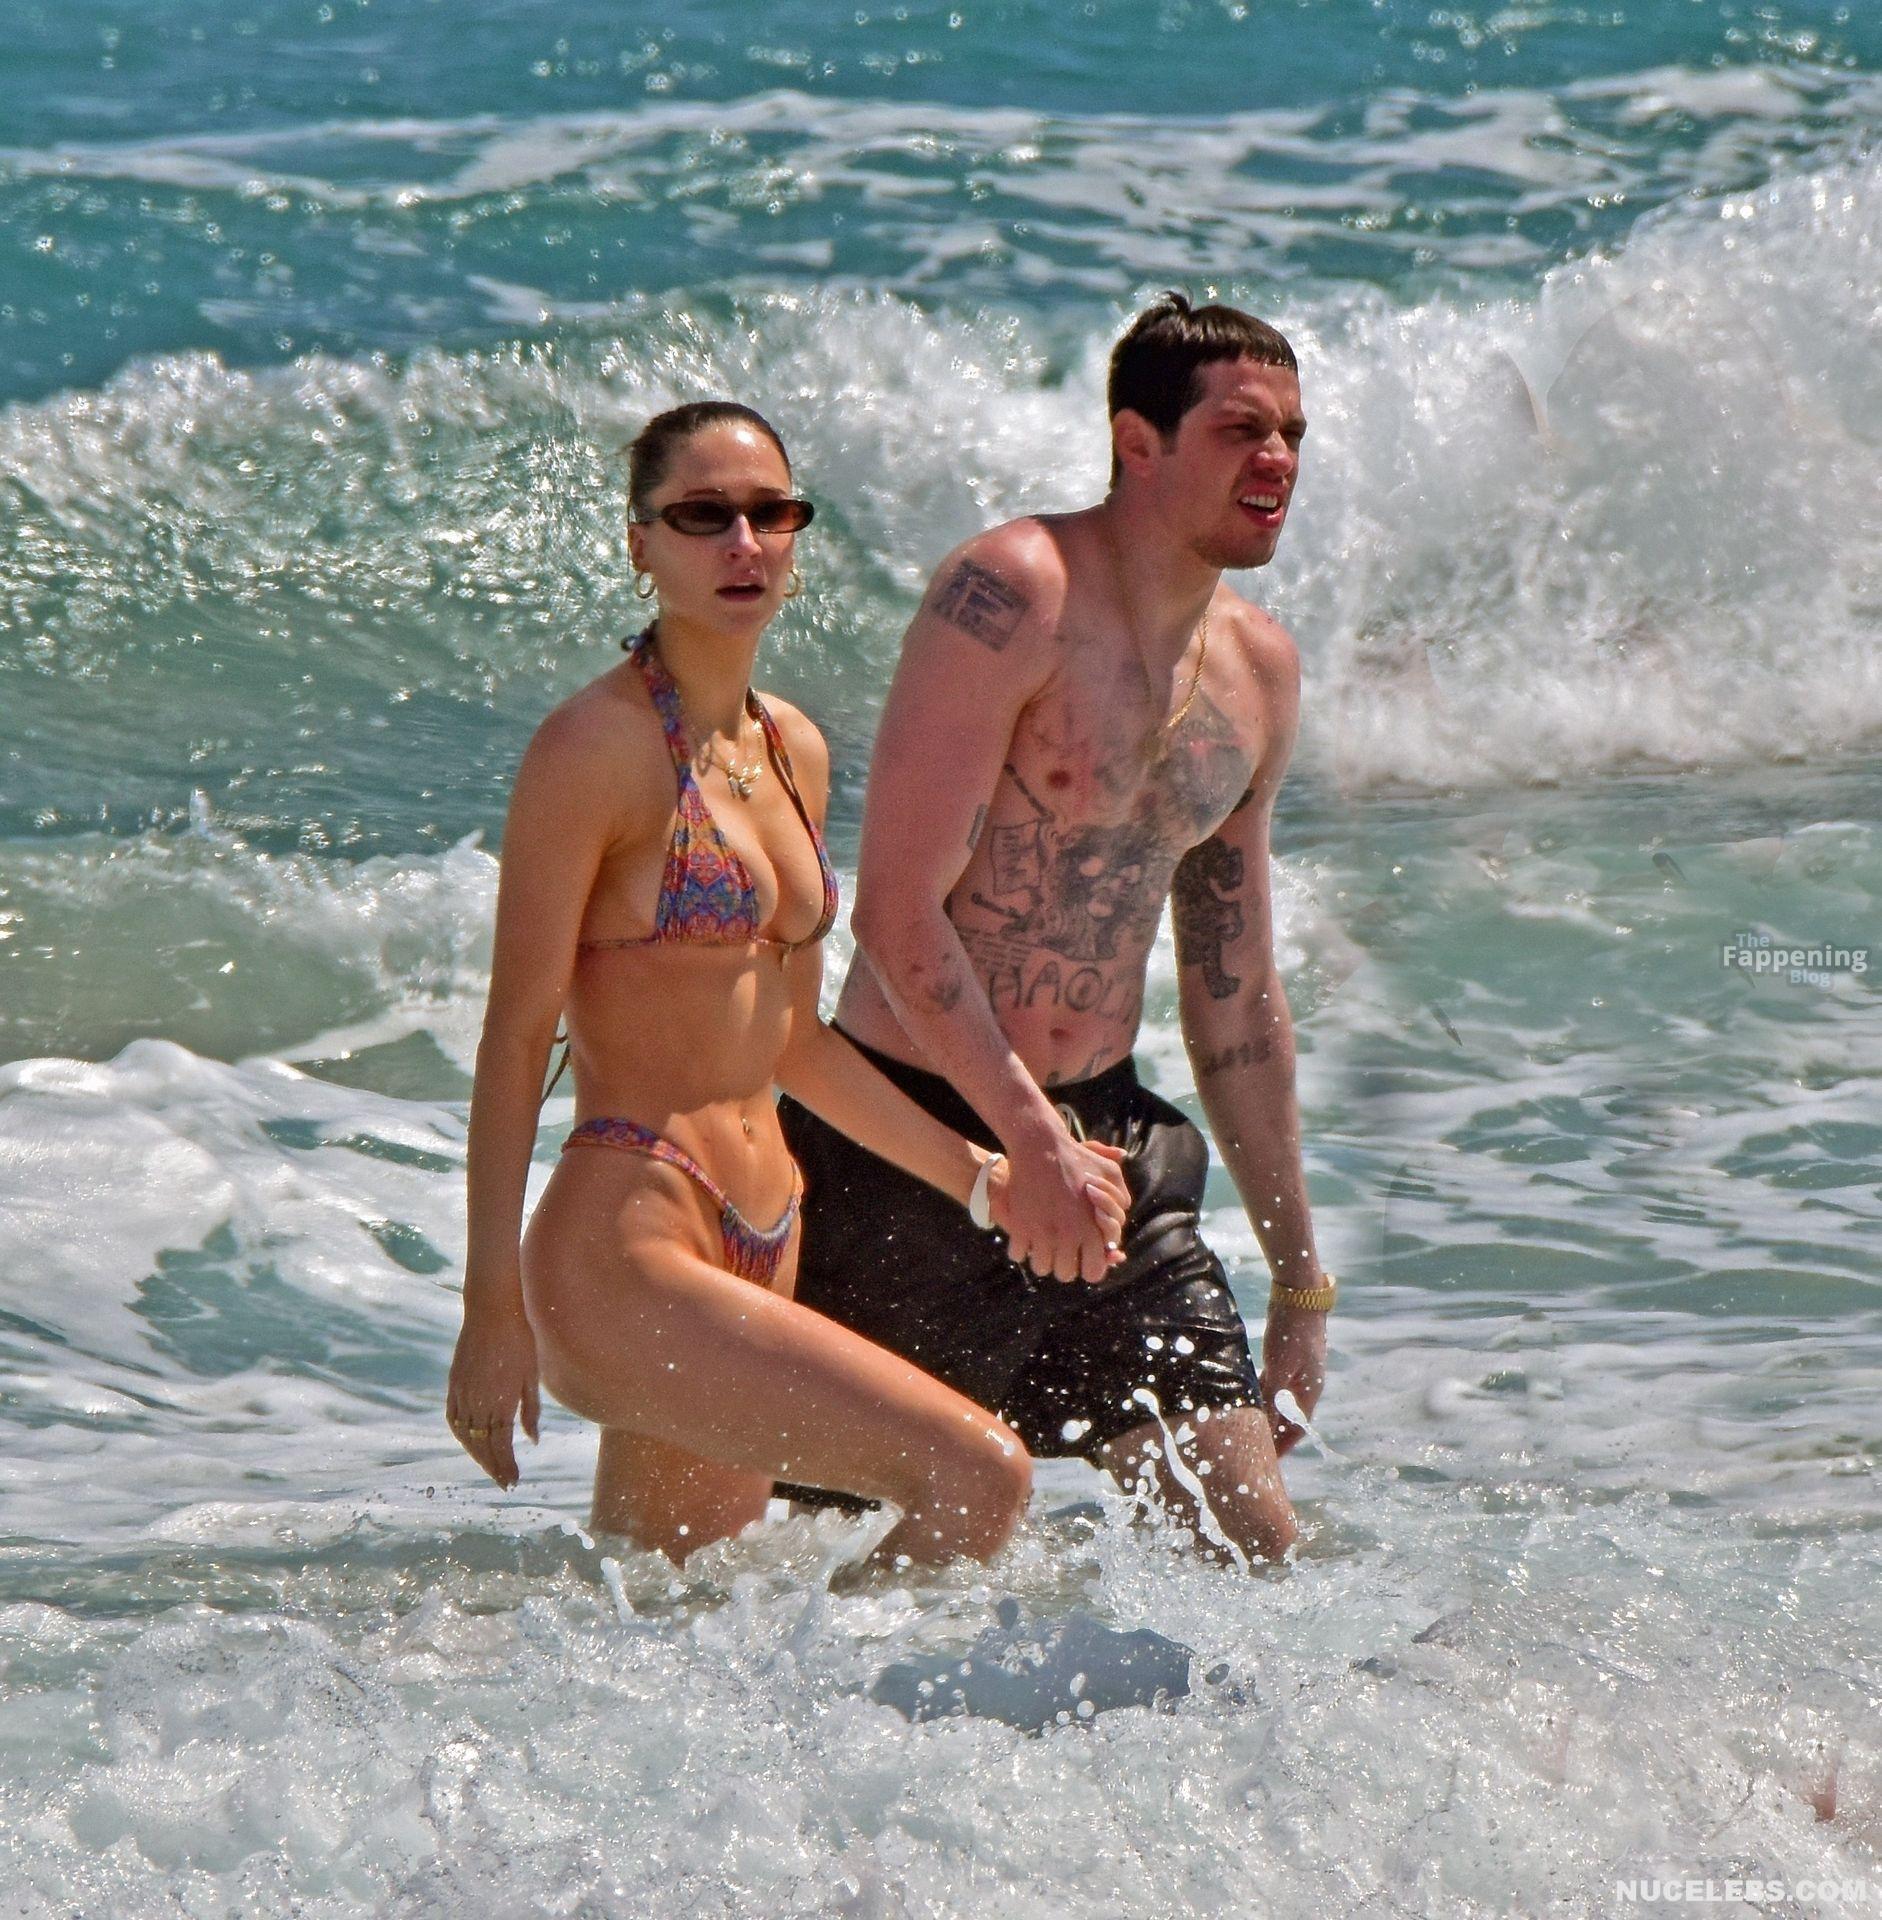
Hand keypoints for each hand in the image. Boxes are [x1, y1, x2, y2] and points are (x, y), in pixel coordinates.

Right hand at [445, 1295, 540, 1489]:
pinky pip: (452, 1417)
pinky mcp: (453, 1382)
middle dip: (493, 1466)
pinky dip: (460, 1434)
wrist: (493, 1309)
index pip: (501, 1445)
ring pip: (465, 1434)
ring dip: (476, 1453)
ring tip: (490, 1465)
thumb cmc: (521, 1339)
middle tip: (504, 1482)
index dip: (506, 1466)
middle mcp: (477, 1401)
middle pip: (482, 1445)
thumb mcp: (531, 1375)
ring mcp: (462, 1392)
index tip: (513, 1481)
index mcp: (499, 1401)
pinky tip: (469, 1441)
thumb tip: (532, 1441)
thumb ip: (530, 1410)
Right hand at [989, 1131, 1131, 1283]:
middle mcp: (1067, 1236)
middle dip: (1064, 1266)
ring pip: (1041, 1268)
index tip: (1082, 1258)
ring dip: (1042, 1260)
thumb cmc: (1077, 1158)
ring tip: (1043, 1246)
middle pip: (1065, 1275)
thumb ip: (1120, 1196)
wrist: (1041, 1147)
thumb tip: (1122, 1214)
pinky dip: (1020, 1249)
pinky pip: (1018, 1255)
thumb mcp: (1109, 1172)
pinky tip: (1025, 1238)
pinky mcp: (1020, 1228)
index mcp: (1091, 1229)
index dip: (1088, 1267)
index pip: (1093, 1272)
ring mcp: (1042, 1234)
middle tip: (1060, 1252)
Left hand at [1260, 1301, 1326, 1456]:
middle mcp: (1308, 1384)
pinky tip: (1251, 1396)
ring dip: (1270, 1414)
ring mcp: (1301, 1370)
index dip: (1283, 1446)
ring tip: (1252, 1427)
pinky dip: (1267, 1395)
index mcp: (1310, 1391)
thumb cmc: (1290, 1332)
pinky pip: (1278, 1384)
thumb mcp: (1279, 1367)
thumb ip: (1272, 1397)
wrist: (1299, 1295)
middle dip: (1276, 1434)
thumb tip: (1266, 1428)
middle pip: (1291, 1417)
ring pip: (1283, 1400)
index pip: (1297, 1429)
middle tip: (1256, 1449)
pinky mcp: (1291, 1356)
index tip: (1269, 1463)